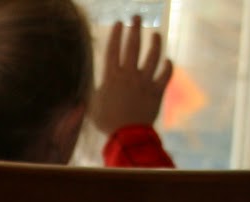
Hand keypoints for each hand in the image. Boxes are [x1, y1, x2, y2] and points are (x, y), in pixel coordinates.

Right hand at [90, 16, 172, 135]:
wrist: (127, 135)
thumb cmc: (106, 122)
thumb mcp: (92, 106)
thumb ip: (92, 93)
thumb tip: (81, 91)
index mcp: (112, 77)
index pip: (113, 50)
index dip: (116, 35)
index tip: (118, 23)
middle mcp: (129, 75)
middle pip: (133, 47)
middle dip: (135, 29)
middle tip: (137, 18)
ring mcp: (144, 82)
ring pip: (153, 56)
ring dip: (155, 43)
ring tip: (156, 34)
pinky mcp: (157, 91)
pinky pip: (166, 75)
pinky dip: (168, 66)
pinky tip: (168, 60)